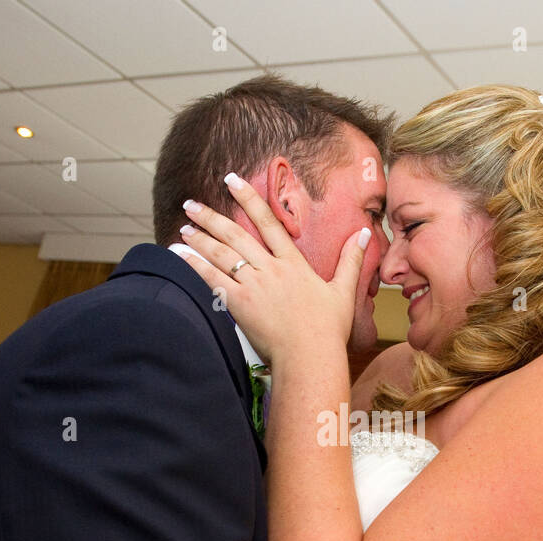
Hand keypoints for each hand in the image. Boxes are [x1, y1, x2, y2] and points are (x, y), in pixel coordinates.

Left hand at [174, 173, 369, 365]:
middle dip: (211, 217)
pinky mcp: (240, 304)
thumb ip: (350, 259)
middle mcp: (271, 269)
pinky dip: (194, 264)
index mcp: (293, 263)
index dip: (249, 199)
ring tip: (182, 226)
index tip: (232, 182)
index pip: (269, 222)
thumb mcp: (344, 292)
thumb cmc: (328, 330)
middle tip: (191, 204)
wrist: (311, 357)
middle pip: (236, 234)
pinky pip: (212, 279)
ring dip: (199, 238)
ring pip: (221, 254)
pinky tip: (179, 254)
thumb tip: (364, 232)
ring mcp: (254, 285)